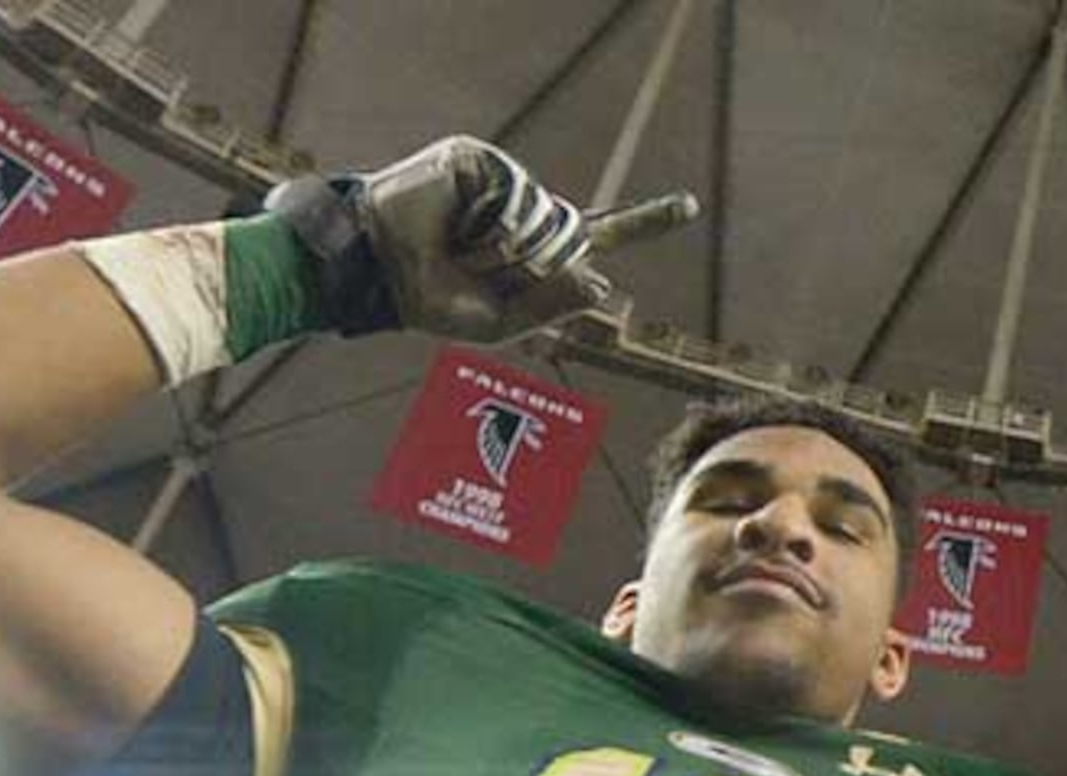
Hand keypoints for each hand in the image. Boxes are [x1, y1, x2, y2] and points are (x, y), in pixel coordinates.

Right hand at [269, 137, 695, 342]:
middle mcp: (529, 213)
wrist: (377, 270)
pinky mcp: (479, 161)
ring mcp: (506, 183)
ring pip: (547, 217)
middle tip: (486, 271)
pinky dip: (496, 220)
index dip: (645, 220)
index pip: (601, 234)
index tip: (689, 206)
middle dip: (535, 267)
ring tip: (466, 249)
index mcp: (538, 251)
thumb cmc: (431, 300)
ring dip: (511, 248)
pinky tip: (462, 225)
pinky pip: (517, 191)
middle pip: (575, 237)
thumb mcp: (501, 323)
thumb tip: (601, 281)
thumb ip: (553, 306)